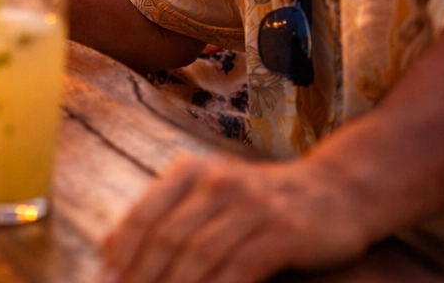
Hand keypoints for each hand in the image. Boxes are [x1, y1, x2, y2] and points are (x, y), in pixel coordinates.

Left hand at [97, 154, 372, 282]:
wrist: (337, 191)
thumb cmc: (260, 203)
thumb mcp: (207, 198)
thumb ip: (162, 218)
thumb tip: (106, 247)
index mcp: (190, 172)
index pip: (144, 215)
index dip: (123, 252)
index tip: (106, 280)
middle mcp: (217, 183)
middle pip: (168, 238)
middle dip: (145, 276)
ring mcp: (251, 205)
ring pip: (200, 255)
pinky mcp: (282, 231)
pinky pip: (241, 267)